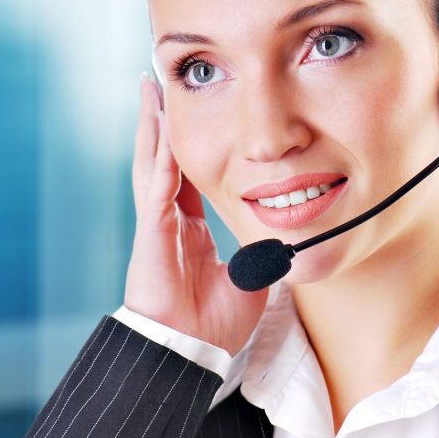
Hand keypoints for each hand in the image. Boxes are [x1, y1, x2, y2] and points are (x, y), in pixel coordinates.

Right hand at [124, 74, 267, 355]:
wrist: (193, 354)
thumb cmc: (216, 324)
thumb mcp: (251, 278)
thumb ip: (264, 253)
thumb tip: (289, 238)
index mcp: (189, 228)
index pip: (185, 174)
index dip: (186, 143)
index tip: (192, 113)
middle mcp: (168, 219)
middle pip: (161, 158)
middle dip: (160, 121)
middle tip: (158, 84)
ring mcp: (157, 225)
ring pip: (151, 163)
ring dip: (152, 126)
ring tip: (150, 89)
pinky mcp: (152, 235)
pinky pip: (157, 189)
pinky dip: (161, 158)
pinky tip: (162, 128)